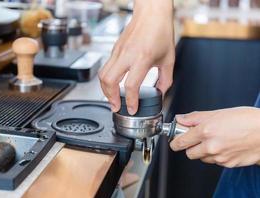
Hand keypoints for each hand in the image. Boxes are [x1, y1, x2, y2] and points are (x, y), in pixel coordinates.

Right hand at [98, 0, 174, 114]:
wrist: (151, 14)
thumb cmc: (160, 32)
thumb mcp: (168, 59)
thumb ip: (165, 80)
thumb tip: (160, 92)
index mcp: (143, 58)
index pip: (131, 85)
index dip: (130, 101)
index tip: (132, 109)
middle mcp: (127, 54)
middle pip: (109, 81)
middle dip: (110, 98)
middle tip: (116, 106)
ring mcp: (118, 51)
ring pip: (103, 75)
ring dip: (105, 90)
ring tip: (112, 98)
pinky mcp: (114, 49)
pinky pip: (105, 67)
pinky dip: (107, 80)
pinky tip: (114, 84)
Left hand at [170, 107, 259, 167]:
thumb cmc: (246, 119)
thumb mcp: (218, 113)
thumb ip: (195, 118)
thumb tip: (180, 119)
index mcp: (206, 130)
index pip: (180, 142)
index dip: (175, 141)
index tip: (174, 140)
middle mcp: (211, 146)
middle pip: (189, 153)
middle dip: (190, 146)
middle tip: (196, 138)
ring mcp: (220, 157)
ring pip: (202, 158)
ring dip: (203, 151)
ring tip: (215, 140)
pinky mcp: (228, 164)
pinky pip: (215, 162)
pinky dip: (216, 156)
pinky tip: (224, 146)